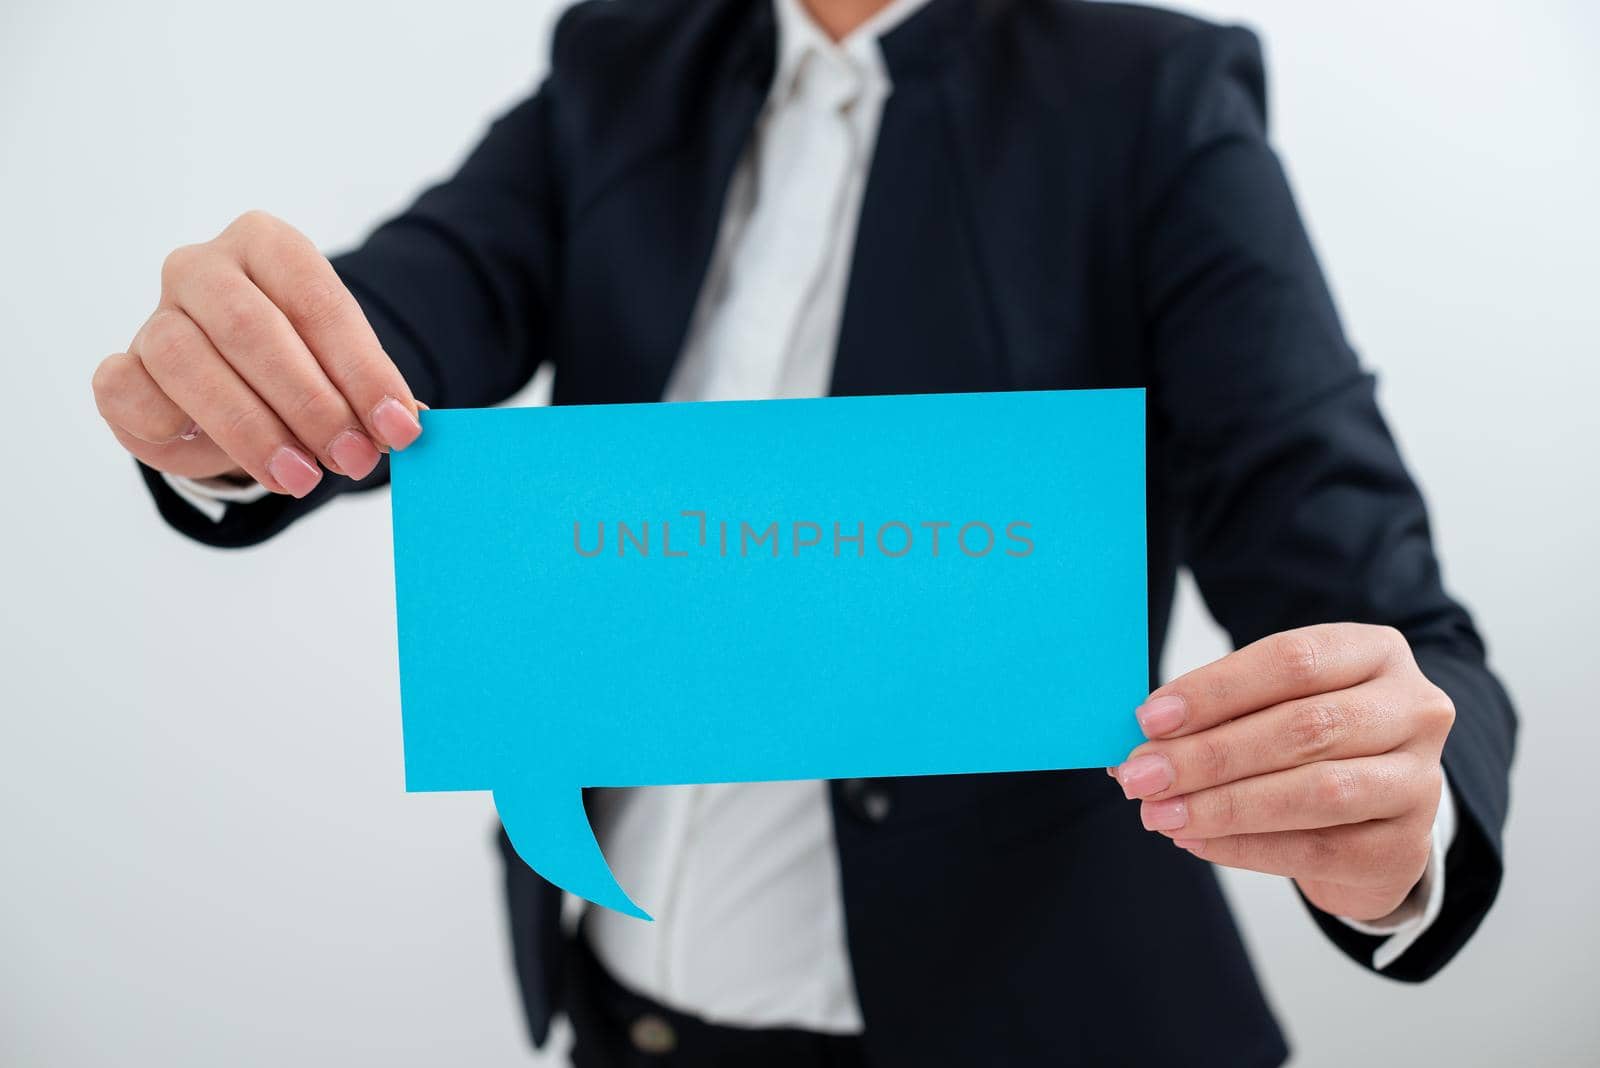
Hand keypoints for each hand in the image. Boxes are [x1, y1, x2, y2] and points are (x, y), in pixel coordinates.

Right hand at [91, 211, 422, 496]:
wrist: (230, 393)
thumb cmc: (296, 370)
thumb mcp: (342, 373)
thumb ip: (372, 393)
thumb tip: (409, 423)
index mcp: (269, 246)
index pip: (320, 302)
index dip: (363, 371)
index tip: (399, 428)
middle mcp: (203, 267)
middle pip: (252, 329)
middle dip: (311, 404)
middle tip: (354, 458)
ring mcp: (153, 314)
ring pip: (188, 362)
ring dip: (254, 430)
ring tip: (302, 476)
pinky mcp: (120, 368)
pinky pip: (134, 395)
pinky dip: (175, 431)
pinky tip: (212, 452)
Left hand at [1112, 623, 1454, 920]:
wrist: (1375, 812)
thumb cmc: (1312, 741)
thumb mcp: (1273, 705)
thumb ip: (1219, 713)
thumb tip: (1143, 737)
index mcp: (1375, 653)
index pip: (1293, 660)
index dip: (1216, 690)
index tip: (1150, 719)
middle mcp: (1412, 710)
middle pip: (1303, 728)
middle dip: (1209, 754)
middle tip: (1141, 774)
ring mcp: (1418, 782)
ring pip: (1316, 792)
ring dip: (1224, 805)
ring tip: (1160, 813)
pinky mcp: (1403, 849)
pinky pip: (1317, 850)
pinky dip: (1245, 847)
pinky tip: (1194, 840)